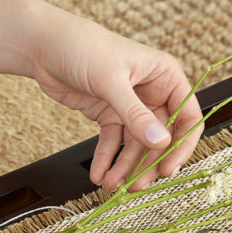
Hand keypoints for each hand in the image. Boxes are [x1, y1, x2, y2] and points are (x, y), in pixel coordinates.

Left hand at [29, 9, 203, 192]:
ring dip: (125, 168)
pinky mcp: (108, 114)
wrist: (45, 46)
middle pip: (159, 137)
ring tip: (111, 186)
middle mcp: (152, 92)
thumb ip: (135, 114)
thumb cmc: (82, 48)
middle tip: (135, 186)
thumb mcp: (111, 81)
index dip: (181, 146)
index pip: (186, 117)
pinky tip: (98, 175)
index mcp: (165, 76)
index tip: (168, 169)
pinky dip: (106, 160)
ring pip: (135, 145)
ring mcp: (130, 106)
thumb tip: (160, 143)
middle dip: (147, 164)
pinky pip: (112, 143)